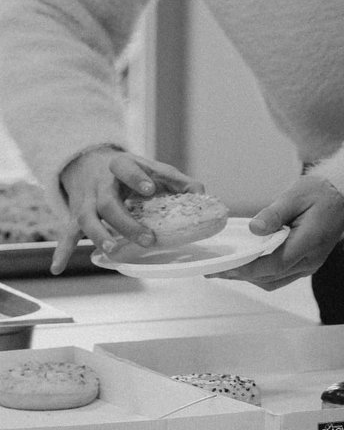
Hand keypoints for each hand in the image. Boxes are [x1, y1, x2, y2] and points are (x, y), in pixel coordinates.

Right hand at [55, 145, 199, 274]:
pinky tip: (57, 268)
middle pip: (108, 203)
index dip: (138, 179)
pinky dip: (61, 251)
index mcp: (120, 167)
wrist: (87, 161)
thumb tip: (201, 194)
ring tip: (112, 251)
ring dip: (99, 236)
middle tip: (147, 238)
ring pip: (87, 219)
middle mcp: (100, 185)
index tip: (150, 190)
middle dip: (126, 222)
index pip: (127, 169)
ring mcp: (85, 201)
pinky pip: (66, 234)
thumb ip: (175, 180)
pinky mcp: (75, 216)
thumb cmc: (128, 170)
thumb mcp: (150, 167)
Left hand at [227, 171, 343, 288]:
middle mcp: (310, 260)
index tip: (226, 266)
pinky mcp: (306, 264)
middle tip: (215, 270)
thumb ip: (275, 213)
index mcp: (309, 242)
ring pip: (273, 281)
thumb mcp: (296, 194)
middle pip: (270, 278)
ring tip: (225, 270)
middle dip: (241, 275)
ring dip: (249, 278)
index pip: (274, 264)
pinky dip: (260, 274)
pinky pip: (279, 277)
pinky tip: (245, 266)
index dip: (248, 268)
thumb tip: (255, 228)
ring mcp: (309, 265)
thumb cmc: (321, 193)